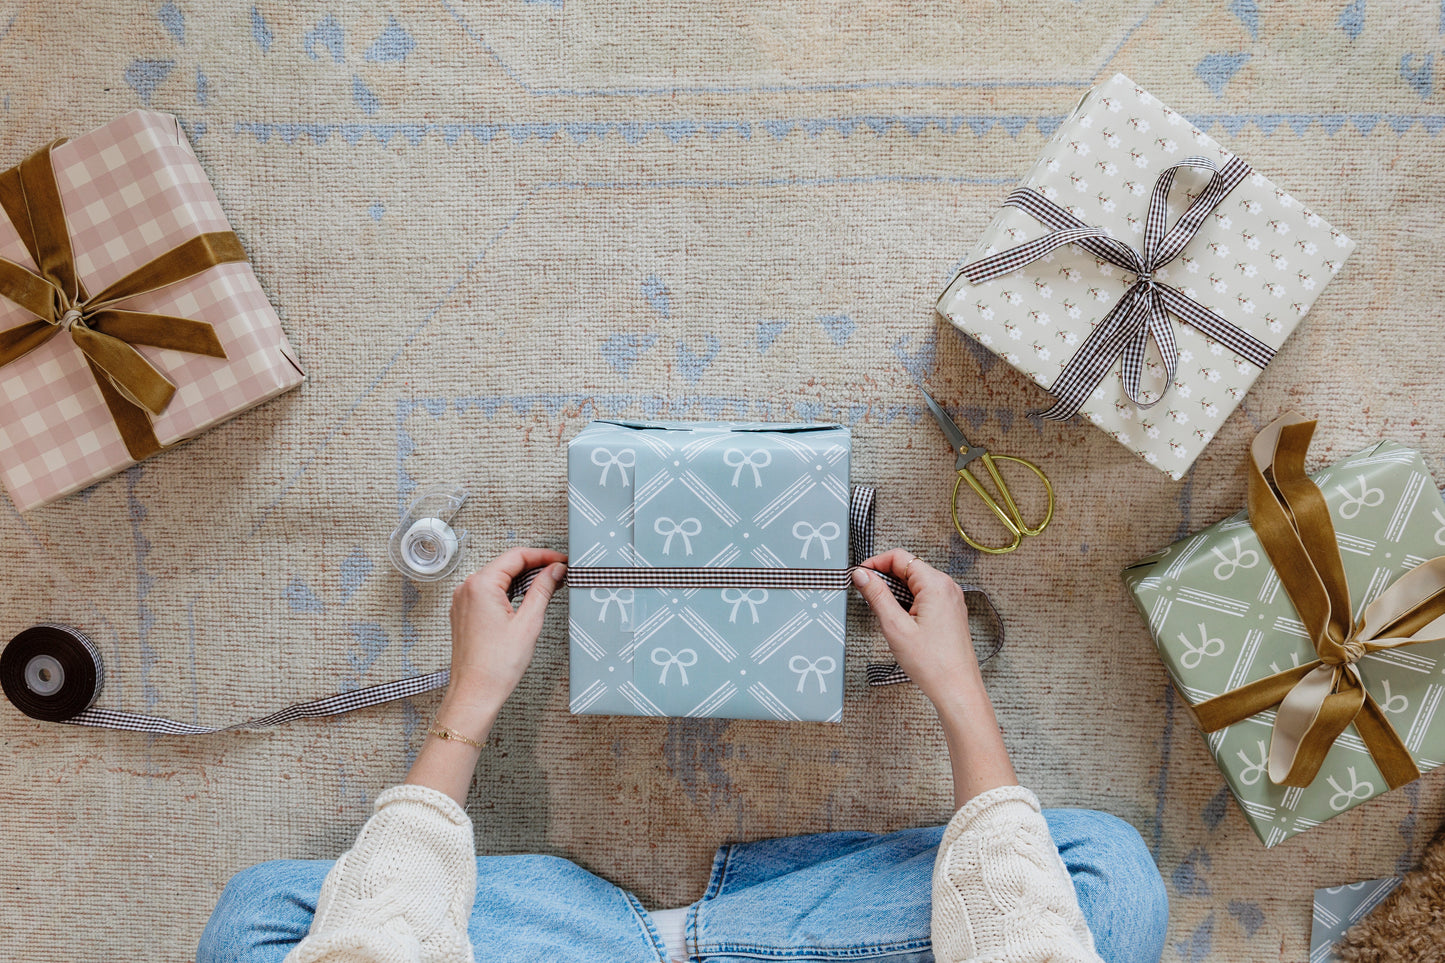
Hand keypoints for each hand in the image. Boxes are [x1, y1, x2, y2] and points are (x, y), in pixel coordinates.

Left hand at [444, 547, 566, 716]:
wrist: (475, 694)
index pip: (516, 556)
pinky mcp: (464, 614)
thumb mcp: (528, 623)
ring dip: (522, 580)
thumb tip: (554, 570)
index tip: (561, 561)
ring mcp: (463, 602)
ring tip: (547, 586)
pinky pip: (488, 593)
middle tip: (559, 573)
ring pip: (497, 578)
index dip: (543, 556)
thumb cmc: (495, 666)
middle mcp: (466, 589)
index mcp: (480, 586)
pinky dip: (508, 592)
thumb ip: (543, 590)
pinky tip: (525, 600)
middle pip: (506, 565)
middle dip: (534, 566)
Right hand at [851, 548, 982, 708]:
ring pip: (916, 582)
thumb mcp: (895, 626)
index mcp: (936, 584)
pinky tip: (900, 621)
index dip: (875, 563)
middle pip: (908, 567)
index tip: (861, 575)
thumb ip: (877, 595)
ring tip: (884, 613)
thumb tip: (862, 575)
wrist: (956, 688)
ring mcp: (951, 599)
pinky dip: (908, 601)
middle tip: (867, 595)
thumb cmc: (933, 663)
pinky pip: (925, 596)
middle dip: (885, 578)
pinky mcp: (951, 611)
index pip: (899, 556)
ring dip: (896, 591)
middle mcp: (947, 587)